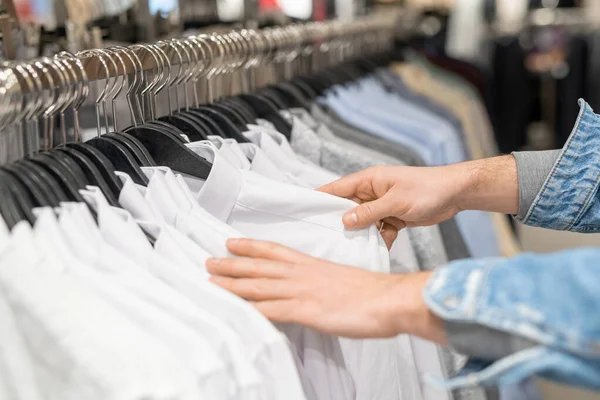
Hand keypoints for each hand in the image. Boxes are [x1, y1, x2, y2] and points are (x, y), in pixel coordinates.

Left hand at [207, 238, 446, 342]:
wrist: (388, 299)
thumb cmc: (371, 291)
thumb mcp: (341, 279)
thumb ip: (322, 282)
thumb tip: (312, 288)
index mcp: (311, 264)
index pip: (274, 250)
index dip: (250, 246)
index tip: (232, 241)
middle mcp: (302, 274)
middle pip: (259, 266)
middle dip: (232, 264)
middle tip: (209, 261)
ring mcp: (302, 291)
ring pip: (258, 285)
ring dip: (232, 283)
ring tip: (211, 280)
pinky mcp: (306, 310)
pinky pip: (271, 310)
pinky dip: (251, 309)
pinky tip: (236, 309)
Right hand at [318, 157, 517, 246]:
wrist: (456, 194)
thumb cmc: (427, 189)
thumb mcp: (395, 202)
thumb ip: (369, 212)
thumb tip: (344, 221)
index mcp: (369, 180)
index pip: (337, 189)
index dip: (320, 199)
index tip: (304, 212)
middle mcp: (372, 192)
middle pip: (348, 208)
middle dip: (340, 223)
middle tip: (325, 240)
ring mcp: (383, 205)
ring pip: (363, 222)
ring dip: (361, 235)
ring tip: (351, 249)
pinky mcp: (393, 217)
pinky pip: (379, 230)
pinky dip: (379, 240)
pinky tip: (377, 251)